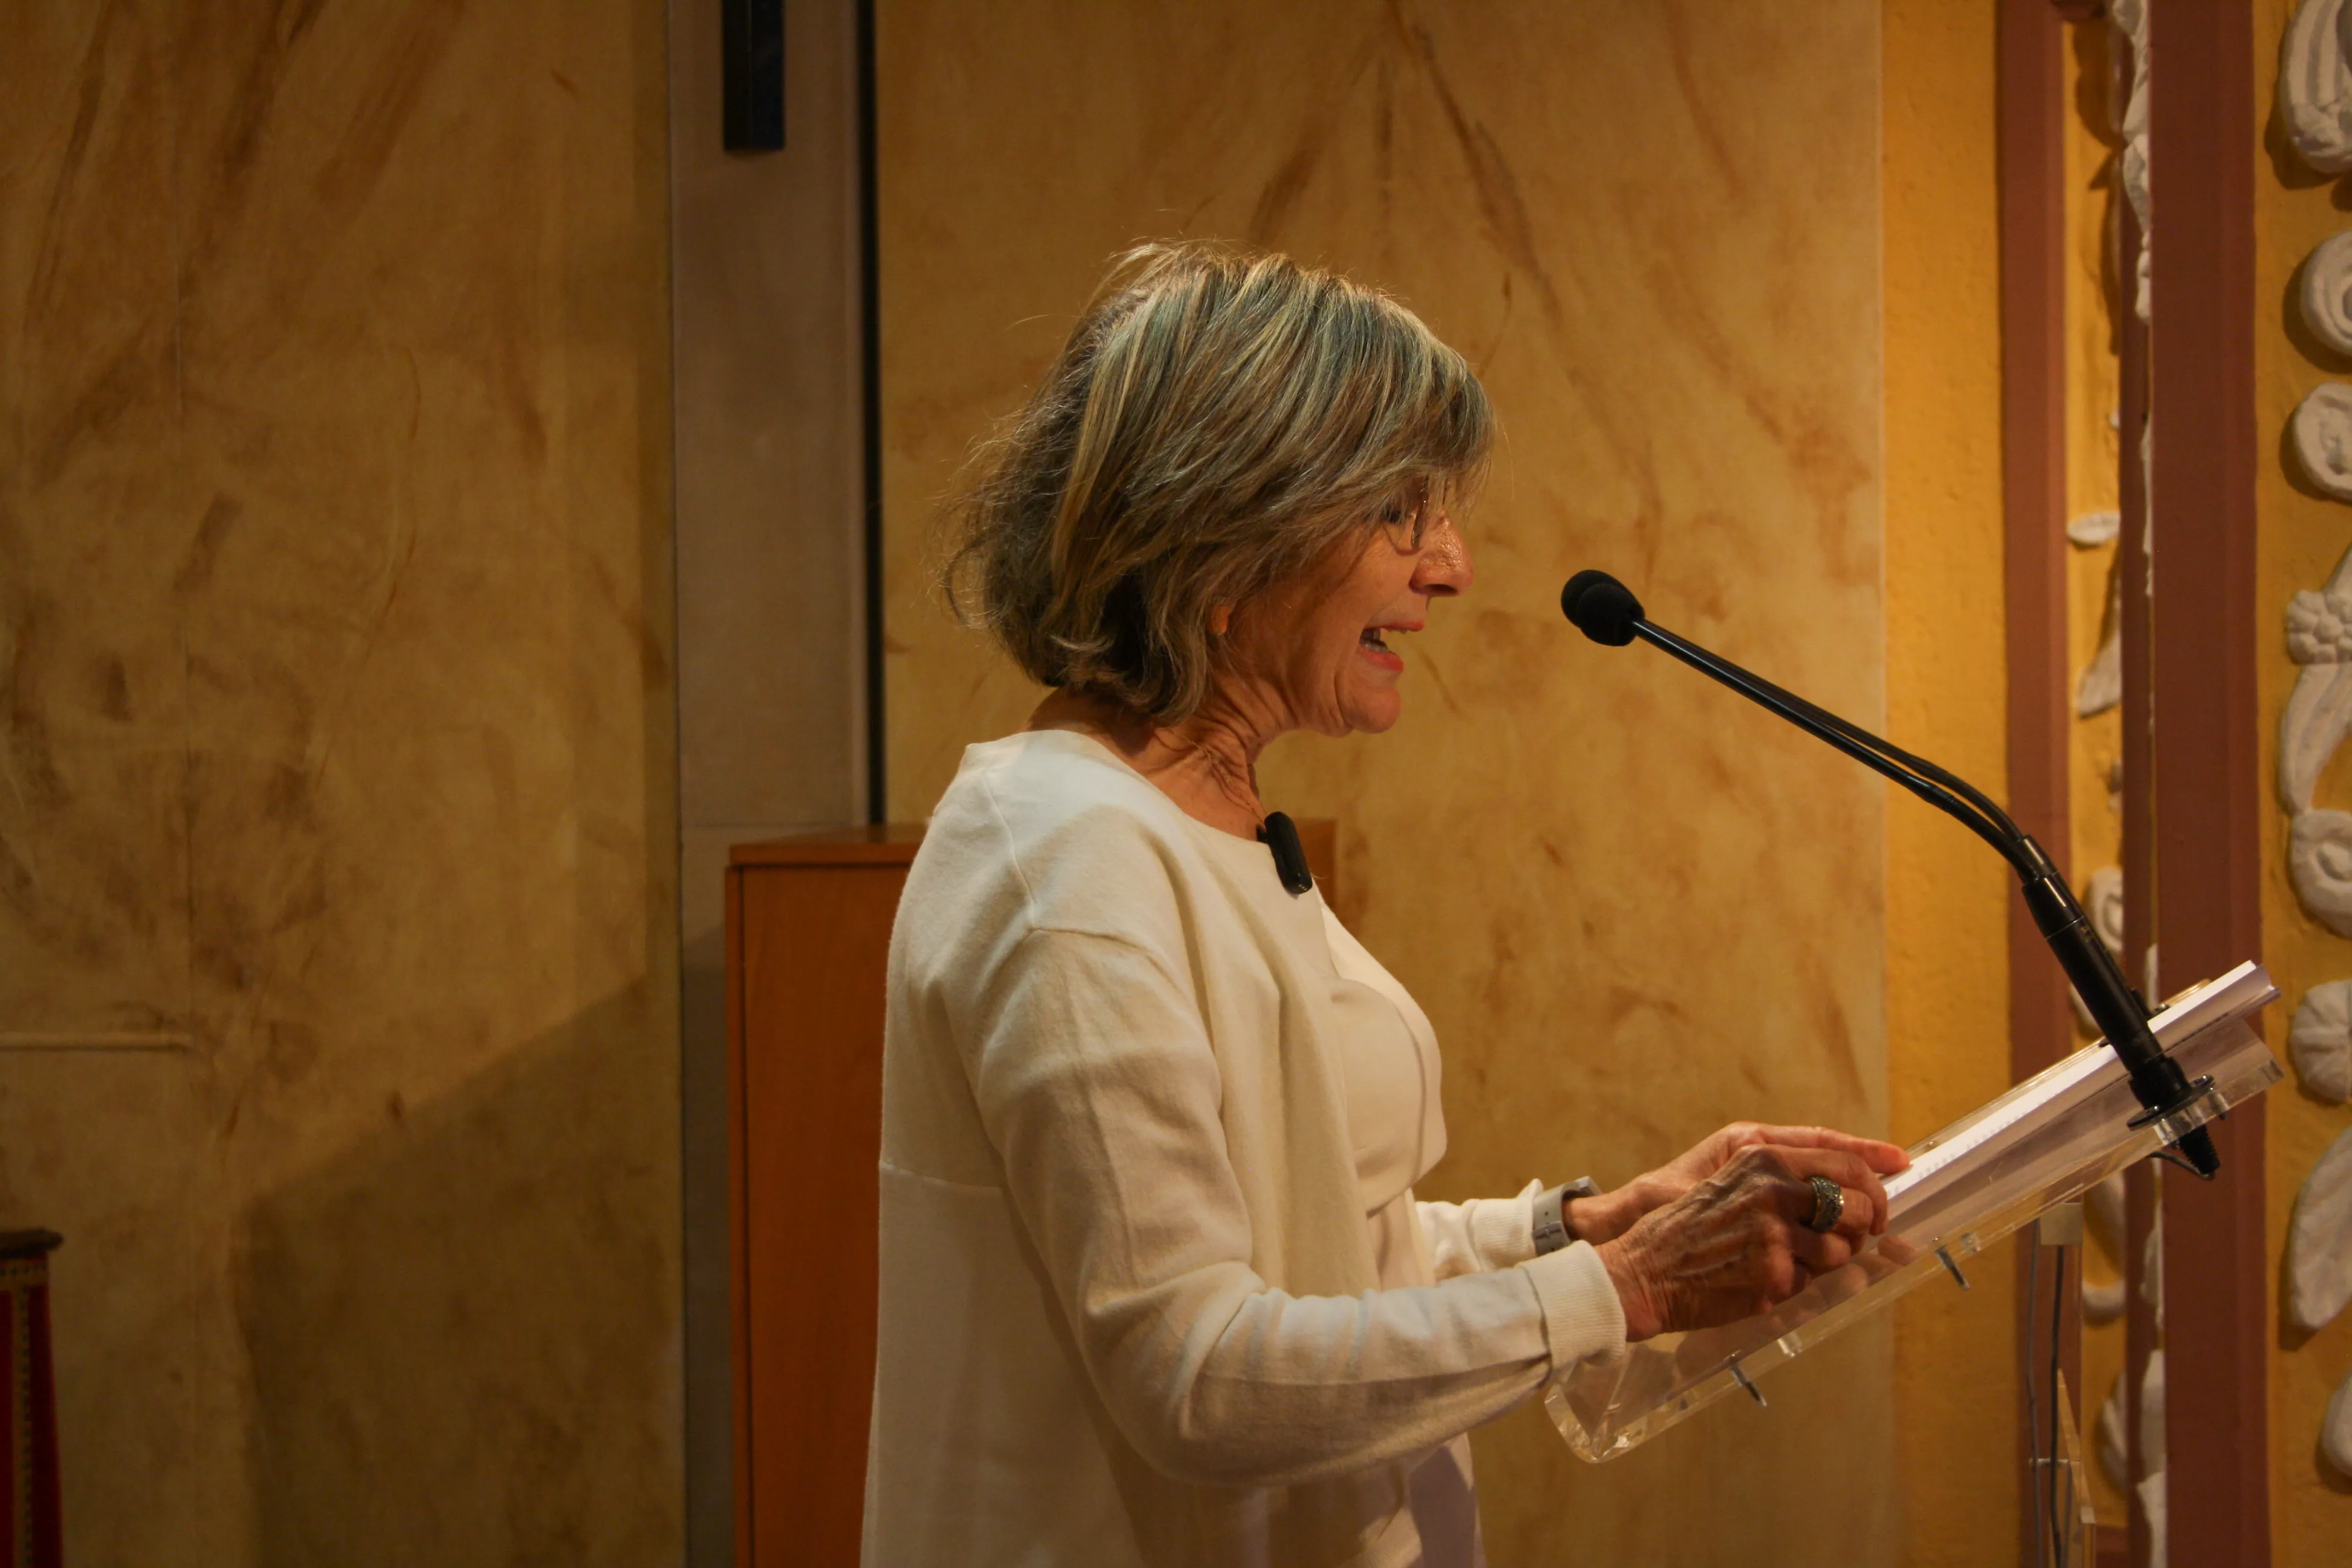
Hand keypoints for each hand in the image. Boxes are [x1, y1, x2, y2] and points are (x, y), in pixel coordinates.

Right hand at [1593, 1143, 1896, 1340]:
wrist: (1645, 1270)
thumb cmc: (1691, 1229)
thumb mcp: (1734, 1183)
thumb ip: (1786, 1181)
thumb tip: (1852, 1192)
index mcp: (1764, 1160)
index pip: (1848, 1164)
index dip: (1875, 1188)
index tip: (1881, 1207)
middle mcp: (1774, 1190)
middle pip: (1858, 1206)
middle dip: (1862, 1228)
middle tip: (1851, 1241)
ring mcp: (1776, 1233)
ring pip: (1841, 1252)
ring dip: (1826, 1263)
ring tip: (1787, 1262)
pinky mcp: (1774, 1275)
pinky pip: (1813, 1284)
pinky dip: (1795, 1287)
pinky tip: (1761, 1281)